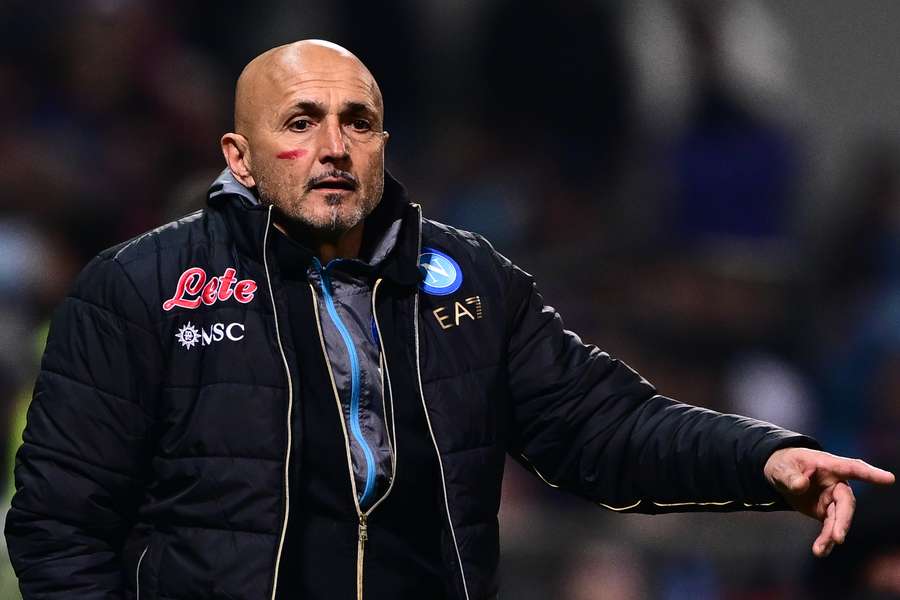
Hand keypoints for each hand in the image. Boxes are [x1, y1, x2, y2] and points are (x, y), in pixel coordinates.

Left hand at [764, 447, 894, 557]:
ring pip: (839, 518)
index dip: (870, 474)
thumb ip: (790, 476)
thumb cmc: (784, 464)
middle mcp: (836, 483)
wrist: (781, 474)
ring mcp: (832, 499)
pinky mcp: (826, 511)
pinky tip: (821, 551)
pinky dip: (825, 539)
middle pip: (846, 502)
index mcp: (829, 465)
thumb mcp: (781, 467)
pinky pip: (830, 527)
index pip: (852, 468)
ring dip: (831, 534)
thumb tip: (800, 485)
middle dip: (843, 520)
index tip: (888, 479)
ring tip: (819, 550)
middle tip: (838, 537)